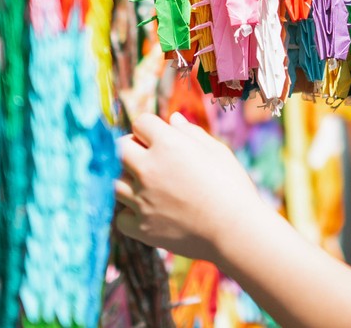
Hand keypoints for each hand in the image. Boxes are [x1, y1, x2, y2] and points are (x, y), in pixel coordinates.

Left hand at [115, 111, 265, 261]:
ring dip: (128, 179)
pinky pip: (121, 216)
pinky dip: (130, 213)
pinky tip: (147, 211)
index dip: (150, 128)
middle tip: (147, 156)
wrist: (235, 230)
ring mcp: (142, 199)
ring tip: (148, 184)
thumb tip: (173, 119)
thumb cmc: (231, 186)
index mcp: (168, 144)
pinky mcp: (141, 227)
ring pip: (115, 182)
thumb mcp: (217, 151)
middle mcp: (149, 169)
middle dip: (131, 148)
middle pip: (119, 149)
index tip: (159, 137)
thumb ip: (191, 133)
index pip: (141, 123)